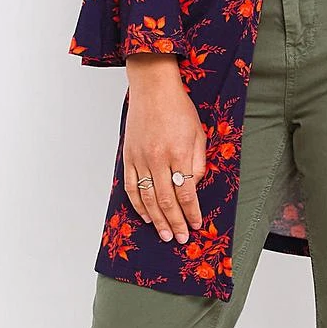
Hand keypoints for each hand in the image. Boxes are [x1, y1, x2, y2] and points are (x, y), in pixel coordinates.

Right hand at [124, 55, 206, 243]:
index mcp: (178, 153)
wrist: (153, 89)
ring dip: (157, 220)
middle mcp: (157, 158)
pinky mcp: (128, 157)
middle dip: (175, 223)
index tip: (196, 225)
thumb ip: (198, 163)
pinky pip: (131, 187)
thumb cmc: (179, 108)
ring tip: (165, 235)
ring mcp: (140, 158)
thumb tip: (193, 188)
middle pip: (166, 200)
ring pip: (147, 198)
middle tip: (181, 238)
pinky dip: (137, 205)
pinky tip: (146, 216)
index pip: (186, 192)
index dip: (191, 213)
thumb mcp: (198, 134)